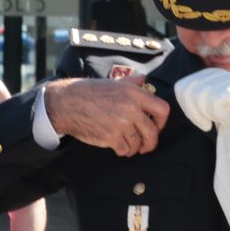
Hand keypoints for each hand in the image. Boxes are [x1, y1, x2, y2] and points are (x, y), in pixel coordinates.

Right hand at [43, 78, 169, 157]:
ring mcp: (121, 124)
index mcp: (134, 94)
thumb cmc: (89, 92)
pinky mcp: (111, 137)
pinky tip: (119, 148)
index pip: (162, 110)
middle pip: (152, 132)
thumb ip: (132, 83)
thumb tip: (145, 80)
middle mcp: (131, 108)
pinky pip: (124, 149)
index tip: (157, 127)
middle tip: (146, 146)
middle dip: (151, 142)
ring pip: (138, 143)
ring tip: (129, 147)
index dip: (162, 121)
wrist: (66, 103)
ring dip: (134, 148)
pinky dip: (123, 151)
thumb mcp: (113, 82)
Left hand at [173, 68, 229, 142]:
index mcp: (208, 74)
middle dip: (194, 113)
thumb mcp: (211, 104)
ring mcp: (226, 79)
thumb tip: (176, 96)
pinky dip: (217, 115)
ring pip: (198, 97)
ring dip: (206, 114)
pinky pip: (213, 103)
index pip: (182, 87)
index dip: (186, 107)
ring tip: (219, 118)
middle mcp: (216, 73)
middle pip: (188, 92)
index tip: (201, 120)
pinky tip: (227, 117)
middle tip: (207, 123)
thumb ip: (196, 96)